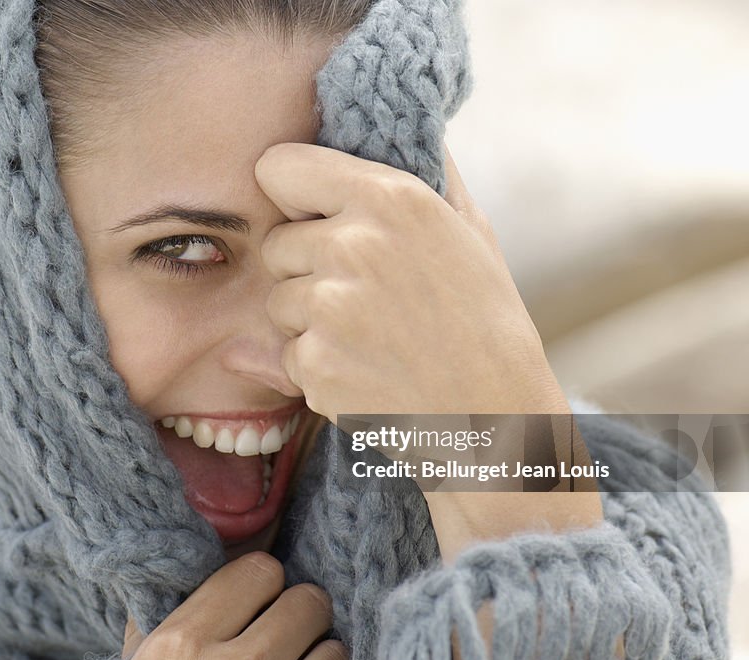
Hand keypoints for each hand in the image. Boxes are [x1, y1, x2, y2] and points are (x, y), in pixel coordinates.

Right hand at [121, 552, 346, 659]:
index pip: (258, 570)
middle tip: (289, 630)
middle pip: (303, 600)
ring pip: (331, 647)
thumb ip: (156, 616)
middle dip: (299, 613)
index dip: (263, 584)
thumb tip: (181, 563)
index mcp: (181, 642)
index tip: (259, 602)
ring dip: (319, 654)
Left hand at [255, 141, 602, 559]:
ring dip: (310, 320)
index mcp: (389, 199)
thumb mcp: (469, 231)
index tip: (312, 212)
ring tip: (372, 336)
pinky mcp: (315, 364)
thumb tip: (397, 127)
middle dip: (305, 266)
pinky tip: (366, 370)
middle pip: (276, 242)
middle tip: (363, 294)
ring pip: (278, 301)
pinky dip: (316, 366)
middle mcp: (352, 245)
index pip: (278, 168)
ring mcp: (329, 308)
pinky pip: (287, 353)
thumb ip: (425, 174)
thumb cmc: (486, 321)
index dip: (293, 193)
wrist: (495, 420)